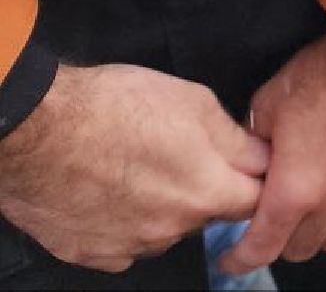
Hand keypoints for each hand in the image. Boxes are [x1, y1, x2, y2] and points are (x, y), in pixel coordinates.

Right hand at [0, 63, 267, 271]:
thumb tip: (260, 155)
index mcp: (206, 191)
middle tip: (176, 156)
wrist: (35, 128)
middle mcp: (172, 228)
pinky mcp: (90, 253)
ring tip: (133, 168)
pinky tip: (105, 193)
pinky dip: (121, 223)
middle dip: (203, 190)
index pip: (256, 201)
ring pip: (163, 230)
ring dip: (160, 208)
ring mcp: (129, 245)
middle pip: (206, 214)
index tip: (247, 167)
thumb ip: (234, 138)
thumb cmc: (112, 105)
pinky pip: (122, 244)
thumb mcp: (194, 102)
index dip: (255, 181)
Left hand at [218, 25, 325, 273]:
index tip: (235, 258)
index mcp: (295, 187)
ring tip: (319, 210)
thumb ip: (258, 144)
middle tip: (278, 219)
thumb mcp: (270, 103)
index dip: (242, 259)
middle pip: (303, 249)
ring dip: (324, 231)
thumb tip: (253, 161)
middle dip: (283, 239)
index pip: (262, 247)